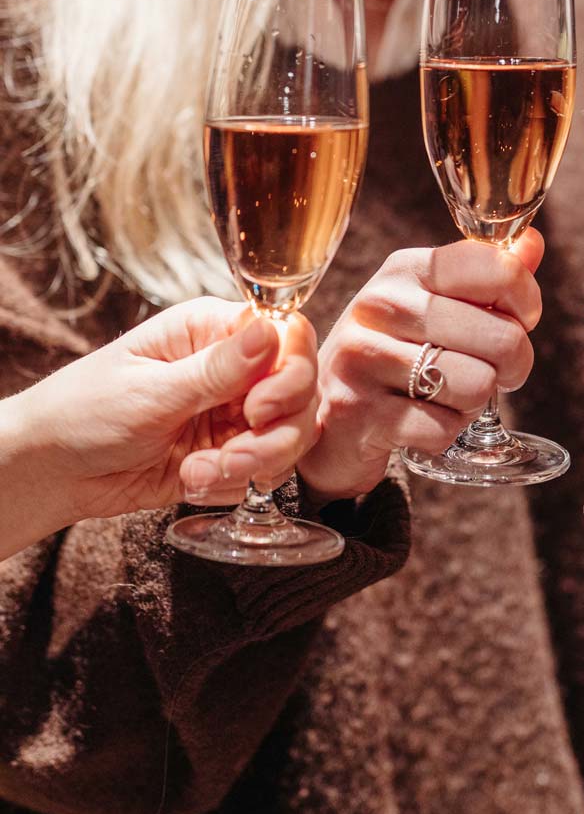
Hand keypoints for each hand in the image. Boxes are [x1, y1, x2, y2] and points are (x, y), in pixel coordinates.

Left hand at [4, 297, 317, 539]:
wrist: (53, 469)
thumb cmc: (84, 410)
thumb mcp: (150, 391)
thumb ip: (217, 369)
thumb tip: (271, 331)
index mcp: (212, 330)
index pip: (288, 335)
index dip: (289, 373)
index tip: (258, 407)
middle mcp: (233, 367)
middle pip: (300, 391)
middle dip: (273, 433)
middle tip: (233, 454)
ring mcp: (234, 411)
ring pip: (290, 435)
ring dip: (253, 463)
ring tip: (200, 473)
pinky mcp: (231, 451)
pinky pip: (264, 469)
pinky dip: (235, 483)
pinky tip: (192, 479)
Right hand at [301, 230, 543, 504]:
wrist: (327, 415)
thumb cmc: (394, 352)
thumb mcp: (433, 303)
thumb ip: (486, 276)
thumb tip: (533, 243)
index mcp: (406, 269)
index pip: (496, 268)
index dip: (526, 300)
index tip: (520, 319)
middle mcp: (381, 304)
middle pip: (500, 337)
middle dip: (512, 364)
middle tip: (494, 371)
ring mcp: (363, 358)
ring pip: (477, 385)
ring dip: (474, 402)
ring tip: (449, 395)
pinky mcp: (358, 412)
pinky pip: (444, 429)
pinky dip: (444, 432)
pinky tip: (421, 420)